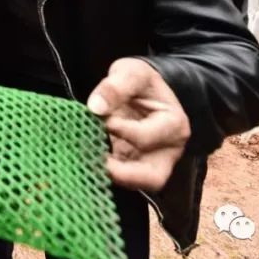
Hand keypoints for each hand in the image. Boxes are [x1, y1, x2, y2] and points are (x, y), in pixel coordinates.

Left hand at [87, 58, 190, 192]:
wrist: (144, 91)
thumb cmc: (142, 82)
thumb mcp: (132, 72)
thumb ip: (116, 86)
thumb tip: (95, 107)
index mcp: (173, 125)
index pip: (145, 138)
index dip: (120, 130)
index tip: (102, 119)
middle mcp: (168, 151)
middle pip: (152, 178)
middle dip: (120, 173)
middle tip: (91, 159)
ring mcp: (153, 163)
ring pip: (137, 185)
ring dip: (110, 177)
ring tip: (86, 162)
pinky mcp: (135, 169)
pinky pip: (123, 180)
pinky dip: (104, 173)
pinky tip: (85, 162)